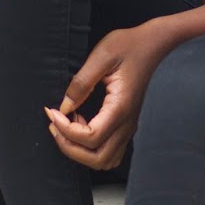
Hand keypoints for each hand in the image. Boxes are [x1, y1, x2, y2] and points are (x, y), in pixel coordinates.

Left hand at [44, 21, 170, 170]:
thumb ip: (81, 83)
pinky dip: (92, 148)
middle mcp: (127, 123)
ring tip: (67, 126)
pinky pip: (110, 151)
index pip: (90, 137)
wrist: (152, 44)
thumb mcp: (101, 56)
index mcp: (121, 107)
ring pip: (104, 160)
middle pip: (97, 159)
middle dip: (70, 147)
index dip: (65, 130)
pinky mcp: (126, 124)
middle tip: (54, 125)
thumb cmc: (128, 45)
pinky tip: (82, 124)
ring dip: (81, 151)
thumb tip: (65, 107)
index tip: (52, 111)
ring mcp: (129, 126)